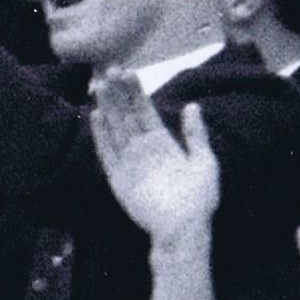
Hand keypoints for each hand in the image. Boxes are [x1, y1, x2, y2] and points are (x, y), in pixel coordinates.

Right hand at [89, 74, 219, 238]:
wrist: (184, 229)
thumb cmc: (199, 198)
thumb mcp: (204, 161)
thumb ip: (196, 134)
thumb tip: (192, 106)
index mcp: (163, 142)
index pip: (145, 110)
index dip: (135, 91)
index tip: (127, 71)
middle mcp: (143, 149)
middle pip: (126, 115)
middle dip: (117, 93)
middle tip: (109, 70)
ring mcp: (129, 162)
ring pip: (115, 128)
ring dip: (107, 107)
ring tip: (99, 85)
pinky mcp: (118, 178)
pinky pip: (107, 153)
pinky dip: (100, 135)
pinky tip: (95, 115)